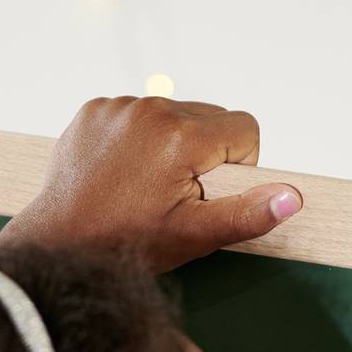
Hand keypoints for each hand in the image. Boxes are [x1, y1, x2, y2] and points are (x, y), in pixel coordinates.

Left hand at [0, 96, 302, 271]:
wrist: (58, 245)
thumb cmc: (127, 245)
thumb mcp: (195, 236)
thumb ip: (247, 213)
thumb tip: (292, 197)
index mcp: (182, 137)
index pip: (245, 129)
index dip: (238, 166)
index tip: (209, 193)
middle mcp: (151, 109)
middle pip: (211, 117)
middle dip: (206, 153)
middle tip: (177, 195)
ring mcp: (118, 106)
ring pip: (174, 114)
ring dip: (173, 144)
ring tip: (147, 185)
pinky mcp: (94, 109)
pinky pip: (137, 114)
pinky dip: (139, 139)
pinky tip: (123, 172)